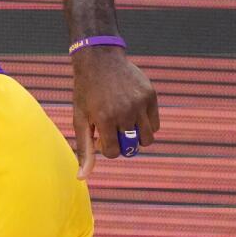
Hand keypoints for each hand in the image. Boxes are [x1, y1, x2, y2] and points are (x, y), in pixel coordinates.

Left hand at [70, 46, 159, 179]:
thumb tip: (82, 177)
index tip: (101, 136)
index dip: (107, 148)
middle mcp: (125, 111)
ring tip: (123, 123)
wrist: (99, 59)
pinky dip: (145, 124)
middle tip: (112, 128)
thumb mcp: (80, 118)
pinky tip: (132, 112)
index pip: (113, 152)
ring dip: (136, 137)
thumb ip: (84, 148)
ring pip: (147, 139)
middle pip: (132, 148)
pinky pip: (155, 124)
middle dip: (121, 143)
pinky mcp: (151, 95)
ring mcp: (140, 103)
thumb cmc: (86, 92)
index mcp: (104, 118)